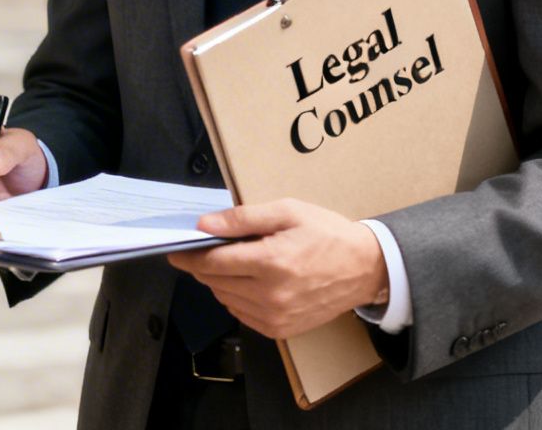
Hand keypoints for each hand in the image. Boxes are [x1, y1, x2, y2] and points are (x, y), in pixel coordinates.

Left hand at [163, 199, 388, 340]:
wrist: (365, 269)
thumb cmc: (327, 234)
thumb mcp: (287, 212)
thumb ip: (243, 219)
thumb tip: (205, 225)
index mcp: (271, 262)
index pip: (213, 263)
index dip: (190, 255)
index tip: (176, 249)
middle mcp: (270, 295)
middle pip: (214, 281)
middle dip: (204, 265)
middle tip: (210, 248)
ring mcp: (275, 317)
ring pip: (224, 298)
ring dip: (220, 281)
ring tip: (238, 262)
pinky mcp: (280, 330)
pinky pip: (241, 314)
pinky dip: (236, 297)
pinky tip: (249, 281)